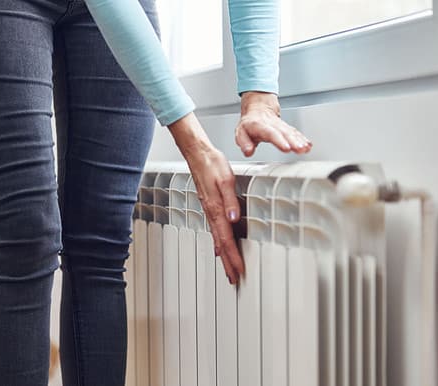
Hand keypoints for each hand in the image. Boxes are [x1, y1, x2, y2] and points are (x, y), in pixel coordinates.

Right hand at [168, 113, 243, 284]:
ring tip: (228, 269)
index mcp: (216, 209)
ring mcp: (209, 211)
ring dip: (223, 256)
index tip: (239, 271)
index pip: (226, 239)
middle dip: (228, 263)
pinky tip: (218, 249)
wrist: (197, 154)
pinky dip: (217, 244)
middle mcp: (211, 213)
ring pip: (217, 240)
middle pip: (220, 245)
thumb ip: (231, 200)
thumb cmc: (212, 164)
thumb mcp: (226, 180)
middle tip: (234, 279)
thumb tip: (234, 219)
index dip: (233, 257)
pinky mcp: (209, 207)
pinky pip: (214, 231)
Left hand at [235, 91, 311, 155]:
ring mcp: (281, 126)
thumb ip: (244, 142)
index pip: (271, 133)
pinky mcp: (286, 128)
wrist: (258, 108)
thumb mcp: (241, 132)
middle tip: (300, 149)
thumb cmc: (249, 123)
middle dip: (294, 141)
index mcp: (260, 126)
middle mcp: (273, 125)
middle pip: (284, 133)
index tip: (287, 148)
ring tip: (306, 148)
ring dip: (300, 140)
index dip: (279, 141)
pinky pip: (295, 132)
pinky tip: (308, 145)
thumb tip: (248, 151)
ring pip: (291, 132)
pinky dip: (302, 139)